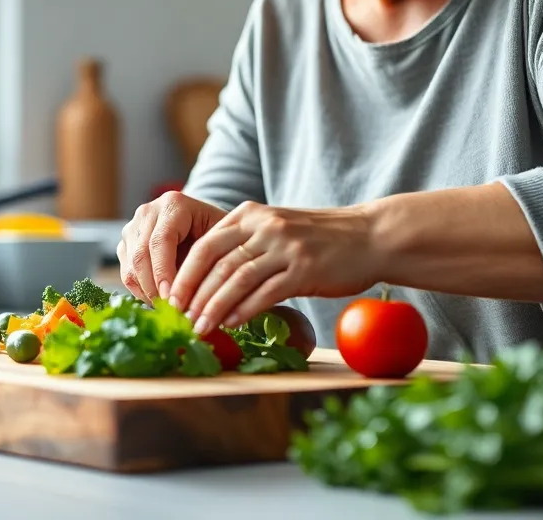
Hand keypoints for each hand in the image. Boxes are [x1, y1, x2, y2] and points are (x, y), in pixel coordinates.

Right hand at [117, 191, 227, 303]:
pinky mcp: (126, 244)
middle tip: (171, 312)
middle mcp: (148, 212)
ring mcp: (133, 227)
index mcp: (173, 204)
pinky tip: (161, 301)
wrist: (205, 224)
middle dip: (155, 288)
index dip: (164, 272)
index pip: (161, 241)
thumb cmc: (218, 234)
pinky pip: (127, 274)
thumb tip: (191, 301)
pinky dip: (141, 292)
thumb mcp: (220, 242)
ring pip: (131, 267)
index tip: (174, 300)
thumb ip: (207, 264)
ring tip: (169, 310)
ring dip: (147, 293)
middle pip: (141, 255)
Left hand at [168, 200, 378, 335]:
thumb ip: (246, 244)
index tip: (170, 298)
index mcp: (252, 214)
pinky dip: (244, 311)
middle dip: (192, 293)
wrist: (371, 236)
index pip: (206, 244)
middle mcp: (265, 226)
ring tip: (200, 328)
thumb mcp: (278, 229)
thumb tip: (210, 279)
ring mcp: (285, 246)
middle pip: (215, 262)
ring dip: (213, 307)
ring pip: (236, 279)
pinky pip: (265, 292)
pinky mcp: (304, 268)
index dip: (184, 272)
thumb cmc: (322, 239)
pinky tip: (231, 325)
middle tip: (178, 318)